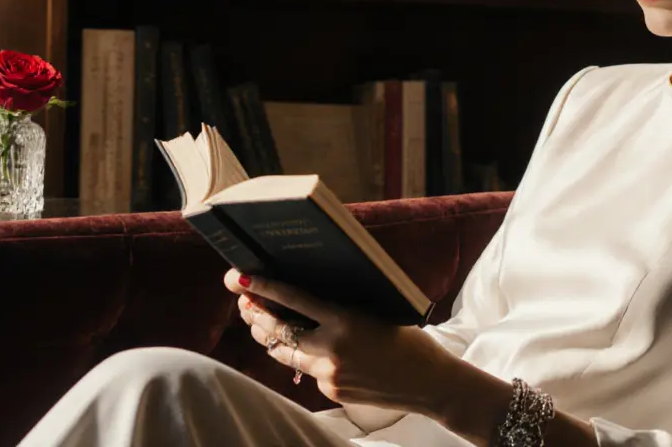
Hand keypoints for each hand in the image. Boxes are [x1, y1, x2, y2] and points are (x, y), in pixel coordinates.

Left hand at [224, 269, 455, 415]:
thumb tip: (304, 297)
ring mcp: (329, 375)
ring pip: (284, 355)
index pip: (294, 301)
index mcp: (346, 321)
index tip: (241, 278)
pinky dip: (303, 358)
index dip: (264, 288)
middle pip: (278, 332)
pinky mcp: (331, 393)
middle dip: (256, 315)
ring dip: (270, 338)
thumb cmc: (408, 339)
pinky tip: (304, 348)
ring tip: (258, 322)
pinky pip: (307, 372)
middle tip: (243, 300)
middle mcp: (332, 350)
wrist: (430, 383)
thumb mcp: (376, 313)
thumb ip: (341, 309)